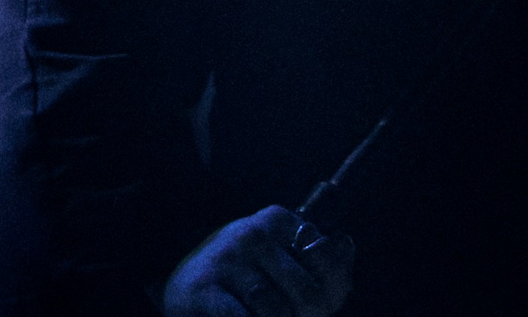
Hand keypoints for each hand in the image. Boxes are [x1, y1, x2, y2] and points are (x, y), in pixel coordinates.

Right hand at [163, 209, 353, 315]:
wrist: (182, 287)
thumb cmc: (246, 280)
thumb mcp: (284, 261)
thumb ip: (328, 261)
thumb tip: (345, 244)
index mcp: (277, 220)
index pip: (326, 257)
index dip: (328, 293)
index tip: (315, 306)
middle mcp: (253, 232)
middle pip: (306, 293)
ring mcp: (227, 259)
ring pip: (276, 311)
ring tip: (266, 316)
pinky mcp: (204, 290)